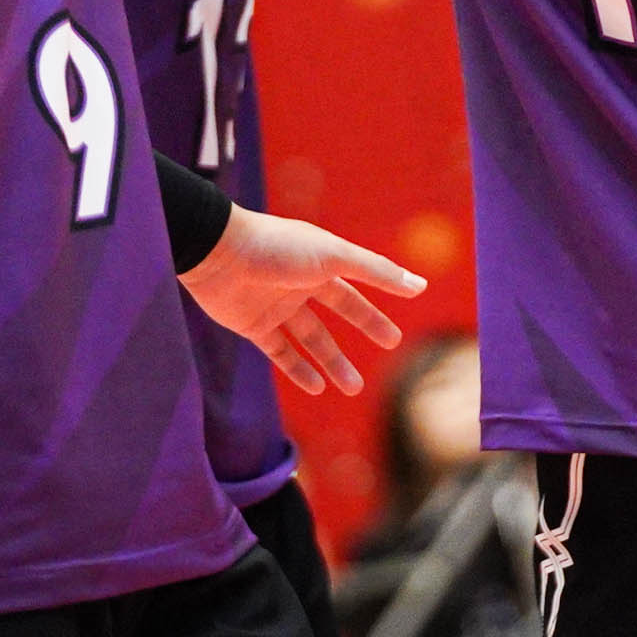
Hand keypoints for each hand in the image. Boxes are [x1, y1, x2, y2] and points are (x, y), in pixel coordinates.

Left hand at [180, 201, 427, 394]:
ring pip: (312, 338)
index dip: (380, 299)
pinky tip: (317, 387)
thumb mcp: (333, 256)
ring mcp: (277, 305)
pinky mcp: (253, 326)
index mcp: (321, 261)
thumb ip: (375, 271)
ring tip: (353, 388)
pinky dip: (298, 370)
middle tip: (392, 346)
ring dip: (333, 362)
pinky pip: (280, 352)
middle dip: (366, 327)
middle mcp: (301, 283)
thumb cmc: (279, 248)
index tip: (405, 311)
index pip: (358, 284)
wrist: (217, 253)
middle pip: (340, 310)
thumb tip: (419, 286)